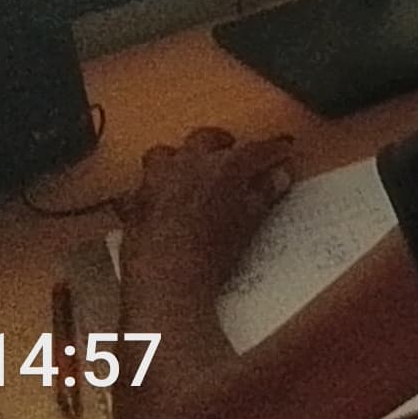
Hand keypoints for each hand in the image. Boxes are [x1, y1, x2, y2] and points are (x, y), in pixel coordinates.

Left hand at [122, 126, 294, 305]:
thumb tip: (278, 177)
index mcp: (223, 168)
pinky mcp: (133, 204)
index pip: (256, 150)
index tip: (284, 149)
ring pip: (163, 154)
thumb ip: (265, 194)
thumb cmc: (214, 253)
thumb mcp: (249, 224)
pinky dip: (145, 194)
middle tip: (231, 153)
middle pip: (205, 139)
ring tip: (185, 171)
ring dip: (175, 159)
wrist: (167, 279)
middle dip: (221, 142)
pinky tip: (152, 204)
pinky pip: (135, 190)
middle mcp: (187, 164)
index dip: (273, 149)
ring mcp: (156, 181)